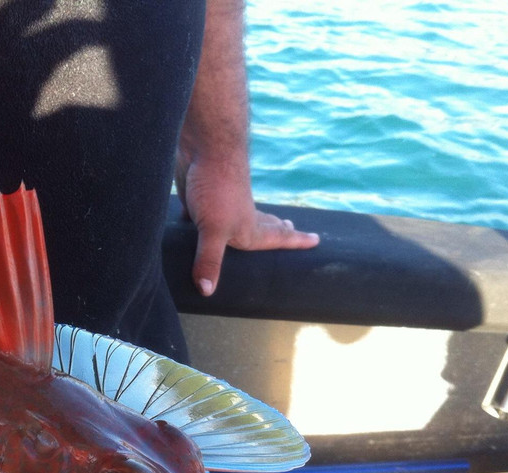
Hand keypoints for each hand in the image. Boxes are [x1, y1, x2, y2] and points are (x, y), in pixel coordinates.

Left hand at [175, 156, 319, 295]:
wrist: (204, 144)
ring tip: (252, 227)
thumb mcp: (213, 229)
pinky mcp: (197, 197)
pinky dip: (200, 220)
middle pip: (263, 225)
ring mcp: (219, 205)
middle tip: (292, 229)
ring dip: (244, 224)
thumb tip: (208, 292)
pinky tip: (191, 223)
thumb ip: (210, 260)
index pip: (278, 238)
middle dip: (277, 230)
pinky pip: (201, 213)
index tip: (316, 240)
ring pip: (235, 218)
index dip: (295, 241)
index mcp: (249, 227)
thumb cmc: (216, 187)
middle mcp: (238, 216)